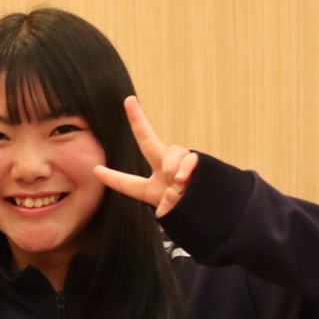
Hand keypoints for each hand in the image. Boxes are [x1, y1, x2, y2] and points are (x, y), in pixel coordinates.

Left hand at [93, 96, 199, 217]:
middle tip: (129, 100)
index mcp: (152, 190)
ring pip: (173, 152)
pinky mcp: (201, 165)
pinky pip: (191, 159)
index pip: (128, 183)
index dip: (111, 177)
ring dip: (172, 166)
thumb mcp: (174, 217)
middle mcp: (165, 172)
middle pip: (149, 142)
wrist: (223, 217)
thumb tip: (172, 190)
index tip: (96, 169)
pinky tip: (183, 181)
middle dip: (138, 121)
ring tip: (177, 183)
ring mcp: (183, 166)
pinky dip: (185, 169)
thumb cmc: (194, 218)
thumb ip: (168, 206)